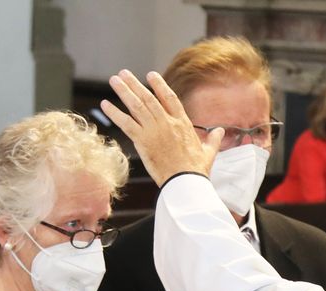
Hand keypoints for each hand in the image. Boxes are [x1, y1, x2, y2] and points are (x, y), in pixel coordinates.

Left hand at [101, 70, 224, 186]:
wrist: (185, 181)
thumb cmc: (196, 170)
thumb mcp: (209, 152)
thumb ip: (213, 139)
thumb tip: (220, 131)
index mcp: (183, 123)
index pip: (170, 98)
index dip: (159, 85)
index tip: (150, 75)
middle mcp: (167, 122)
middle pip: (149, 98)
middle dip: (135, 84)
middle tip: (123, 73)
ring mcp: (154, 130)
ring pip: (136, 105)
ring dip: (124, 91)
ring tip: (114, 80)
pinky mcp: (143, 141)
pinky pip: (126, 123)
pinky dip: (114, 113)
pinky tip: (105, 105)